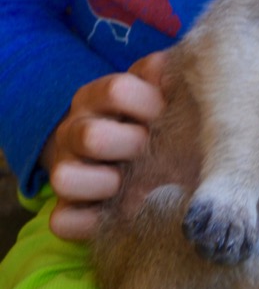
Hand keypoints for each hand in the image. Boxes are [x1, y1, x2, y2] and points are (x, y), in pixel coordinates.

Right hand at [44, 51, 167, 241]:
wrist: (120, 154)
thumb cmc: (143, 117)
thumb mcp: (153, 90)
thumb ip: (162, 76)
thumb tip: (166, 67)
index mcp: (95, 96)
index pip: (117, 90)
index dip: (149, 103)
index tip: (165, 113)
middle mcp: (73, 130)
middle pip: (91, 137)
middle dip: (131, 145)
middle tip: (149, 148)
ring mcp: (64, 169)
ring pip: (64, 179)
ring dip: (104, 184)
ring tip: (127, 181)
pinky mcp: (64, 209)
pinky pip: (62, 220)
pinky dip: (89, 221)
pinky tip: (114, 212)